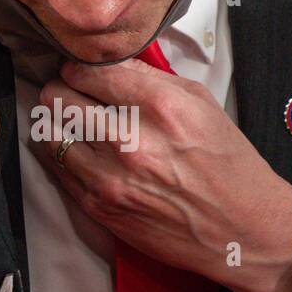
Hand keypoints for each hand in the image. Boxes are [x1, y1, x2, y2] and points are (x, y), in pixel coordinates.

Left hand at [41, 58, 291, 291]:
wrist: (241, 230)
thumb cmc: (227, 165)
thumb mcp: (202, 104)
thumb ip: (152, 78)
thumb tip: (113, 61)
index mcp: (159, 107)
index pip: (87, 70)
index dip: (80, 67)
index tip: (83, 72)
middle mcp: (129, 141)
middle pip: (58, 97)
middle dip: (64, 90)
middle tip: (75, 95)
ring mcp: (109, 177)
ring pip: (49, 132)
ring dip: (59, 123)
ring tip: (77, 124)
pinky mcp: (99, 206)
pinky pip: (57, 169)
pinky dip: (63, 155)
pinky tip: (83, 152)